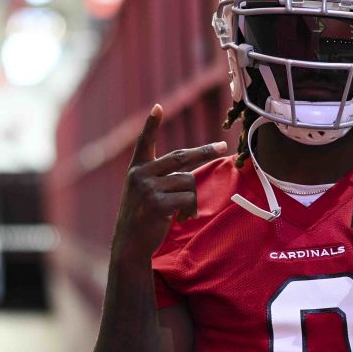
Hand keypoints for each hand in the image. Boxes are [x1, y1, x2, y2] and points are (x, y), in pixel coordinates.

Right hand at [111, 104, 226, 261]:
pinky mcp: (157, 203)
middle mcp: (141, 174)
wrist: (130, 244)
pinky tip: (179, 218)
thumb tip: (192, 175)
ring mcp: (148, 188)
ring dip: (191, 199)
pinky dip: (190, 209)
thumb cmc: (143, 217)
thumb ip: (161, 179)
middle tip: (222, 145)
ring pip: (188, 182)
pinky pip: (188, 198)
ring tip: (182, 212)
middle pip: (181, 156)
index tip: (158, 107)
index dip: (151, 124)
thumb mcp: (145, 193)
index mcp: (137, 169)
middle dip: (204, 151)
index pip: (145, 142)